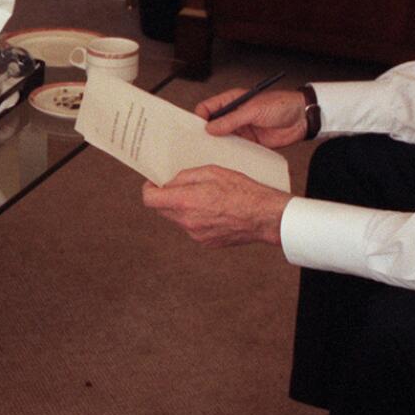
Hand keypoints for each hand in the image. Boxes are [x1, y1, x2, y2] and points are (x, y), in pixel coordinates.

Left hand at [140, 166, 290, 247]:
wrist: (265, 217)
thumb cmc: (243, 191)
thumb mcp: (212, 172)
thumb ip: (185, 177)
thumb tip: (171, 182)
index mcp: (185, 202)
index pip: (150, 200)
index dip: (149, 189)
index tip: (154, 183)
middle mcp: (187, 221)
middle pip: (162, 210)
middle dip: (166, 197)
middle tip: (179, 186)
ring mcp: (196, 235)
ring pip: (177, 219)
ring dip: (182, 208)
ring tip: (202, 197)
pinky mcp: (206, 242)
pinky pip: (192, 228)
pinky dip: (196, 218)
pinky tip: (213, 210)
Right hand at [196, 88, 309, 148]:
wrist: (302, 119)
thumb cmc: (281, 105)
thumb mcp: (253, 110)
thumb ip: (231, 119)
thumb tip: (210, 128)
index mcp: (232, 101)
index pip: (207, 108)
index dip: (199, 118)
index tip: (195, 129)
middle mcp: (233, 115)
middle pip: (212, 125)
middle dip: (205, 134)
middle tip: (199, 144)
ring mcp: (241, 130)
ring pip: (222, 138)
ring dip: (217, 145)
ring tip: (210, 154)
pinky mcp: (249, 142)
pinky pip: (235, 148)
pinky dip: (230, 153)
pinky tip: (225, 158)